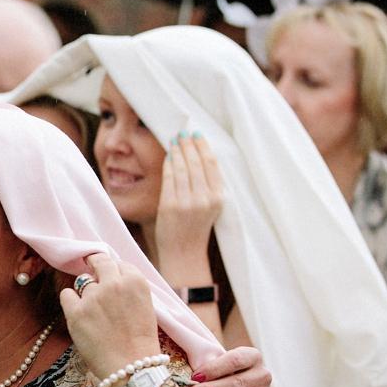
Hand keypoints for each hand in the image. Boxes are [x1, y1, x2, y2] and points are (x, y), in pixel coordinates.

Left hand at [60, 252, 160, 379]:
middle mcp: (113, 284)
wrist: (131, 368)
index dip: (112, 270)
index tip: (108, 275)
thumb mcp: (145, 307)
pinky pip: (66, 294)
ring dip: (86, 291)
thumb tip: (112, 276)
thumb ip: (130, 289)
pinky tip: (79, 313)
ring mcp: (93, 297)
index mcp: (135, 282)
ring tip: (93, 311)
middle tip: (90, 269)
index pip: (119, 263)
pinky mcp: (76, 312)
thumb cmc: (140, 342)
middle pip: (98, 261)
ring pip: (82, 281)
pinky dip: (70, 301)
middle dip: (94, 264)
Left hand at [154, 133, 223, 266]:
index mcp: (218, 198)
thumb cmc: (196, 229)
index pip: (211, 165)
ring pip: (182, 168)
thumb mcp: (210, 207)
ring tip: (175, 140)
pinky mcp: (170, 206)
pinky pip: (169, 179)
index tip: (198, 135)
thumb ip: (208, 186)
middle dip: (189, 145)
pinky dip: (168, 164)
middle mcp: (204, 199)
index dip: (203, 147)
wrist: (184, 254)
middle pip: (196, 163)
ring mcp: (187, 202)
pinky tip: (168, 156)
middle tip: (184, 133)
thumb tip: (199, 157)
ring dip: (178, 151)